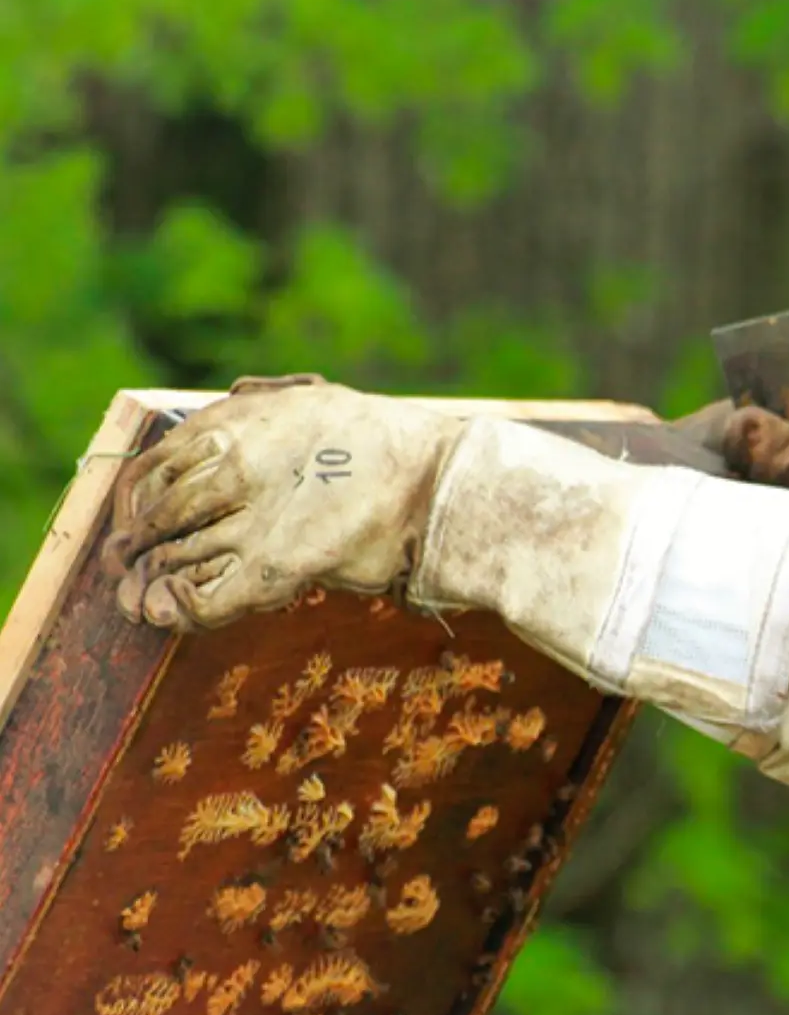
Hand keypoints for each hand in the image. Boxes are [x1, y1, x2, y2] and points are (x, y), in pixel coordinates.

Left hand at [102, 374, 465, 631]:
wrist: (438, 479)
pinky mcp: (282, 565)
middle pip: (155, 516)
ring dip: (149, 585)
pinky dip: (185, 608)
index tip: (133, 527)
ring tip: (141, 603)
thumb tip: (226, 420)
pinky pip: (208, 597)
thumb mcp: (309, 406)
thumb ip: (261, 414)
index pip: (152, 468)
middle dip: (132, 550)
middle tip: (123, 575)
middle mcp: (235, 464)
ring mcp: (256, 516)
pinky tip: (178, 608)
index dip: (132, 505)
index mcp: (237, 421)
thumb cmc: (383, 445)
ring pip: (173, 558)